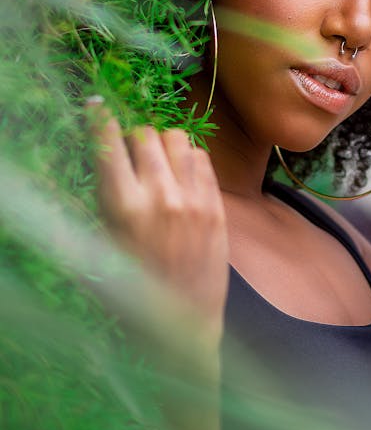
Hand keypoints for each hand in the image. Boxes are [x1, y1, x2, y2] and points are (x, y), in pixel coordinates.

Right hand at [87, 100, 228, 344]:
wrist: (181, 323)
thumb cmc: (132, 289)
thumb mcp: (101, 248)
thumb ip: (104, 199)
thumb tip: (103, 157)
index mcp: (123, 209)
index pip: (109, 146)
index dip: (100, 121)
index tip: (96, 106)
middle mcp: (160, 197)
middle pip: (145, 135)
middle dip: (133, 137)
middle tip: (131, 154)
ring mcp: (193, 200)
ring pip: (177, 139)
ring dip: (163, 143)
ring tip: (158, 162)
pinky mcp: (216, 206)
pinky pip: (202, 158)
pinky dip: (189, 158)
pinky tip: (181, 175)